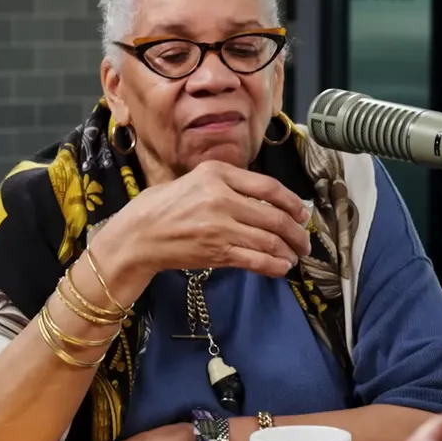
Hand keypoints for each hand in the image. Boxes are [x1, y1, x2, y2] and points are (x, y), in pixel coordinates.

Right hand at [96, 159, 312, 280]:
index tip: (301, 213)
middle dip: (296, 232)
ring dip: (288, 250)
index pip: (268, 186)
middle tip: (304, 241)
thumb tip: (266, 198)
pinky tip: (281, 267)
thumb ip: (228, 183)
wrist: (137, 235)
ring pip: (269, 239)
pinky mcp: (216, 252)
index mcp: (217, 173)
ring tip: (294, 256)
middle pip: (274, 215)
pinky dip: (274, 265)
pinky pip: (256, 259)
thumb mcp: (195, 179)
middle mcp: (221, 197)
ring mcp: (220, 226)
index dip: (291, 202)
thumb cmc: (163, 206)